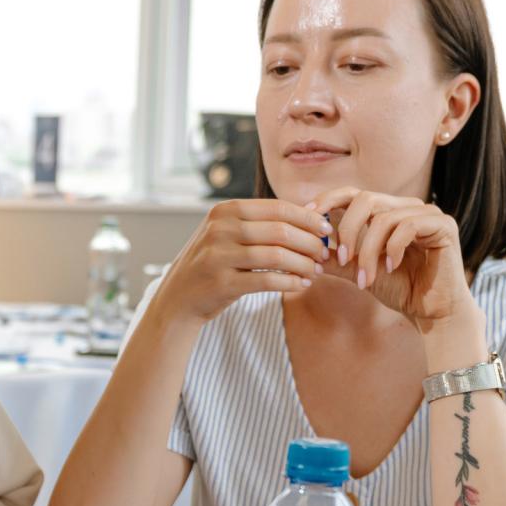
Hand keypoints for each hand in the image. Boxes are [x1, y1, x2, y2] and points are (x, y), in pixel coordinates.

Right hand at [153, 198, 330, 322]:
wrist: (179, 297)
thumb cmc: (213, 263)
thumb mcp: (227, 233)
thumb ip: (260, 222)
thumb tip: (310, 213)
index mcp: (225, 211)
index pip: (278, 208)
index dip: (308, 218)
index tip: (326, 229)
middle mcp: (219, 229)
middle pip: (281, 231)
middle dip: (310, 243)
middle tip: (324, 253)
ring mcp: (218, 256)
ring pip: (277, 256)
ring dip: (303, 264)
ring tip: (315, 270)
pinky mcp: (222, 283)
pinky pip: (268, 281)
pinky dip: (290, 283)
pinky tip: (301, 284)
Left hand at [316, 188, 472, 324]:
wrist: (431, 311)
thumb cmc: (399, 290)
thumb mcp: (359, 272)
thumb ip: (336, 259)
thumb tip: (307, 251)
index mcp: (385, 212)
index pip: (353, 193)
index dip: (329, 199)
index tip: (308, 216)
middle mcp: (405, 207)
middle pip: (365, 199)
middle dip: (348, 230)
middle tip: (344, 260)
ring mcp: (426, 213)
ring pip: (384, 218)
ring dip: (369, 252)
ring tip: (366, 278)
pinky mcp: (442, 225)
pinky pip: (408, 226)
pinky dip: (393, 249)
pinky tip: (390, 267)